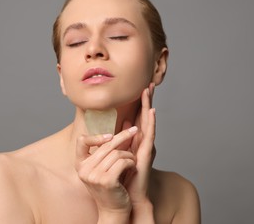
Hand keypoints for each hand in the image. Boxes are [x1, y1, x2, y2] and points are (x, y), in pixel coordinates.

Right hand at [75, 127, 138, 218]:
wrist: (113, 210)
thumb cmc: (110, 186)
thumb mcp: (102, 168)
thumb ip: (105, 151)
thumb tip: (120, 130)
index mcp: (80, 165)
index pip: (81, 141)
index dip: (96, 136)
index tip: (110, 135)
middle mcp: (84, 170)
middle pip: (106, 145)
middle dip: (123, 136)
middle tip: (134, 130)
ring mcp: (94, 176)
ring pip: (116, 153)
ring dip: (129, 154)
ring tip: (133, 159)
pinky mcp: (107, 181)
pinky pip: (122, 162)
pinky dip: (131, 162)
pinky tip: (133, 166)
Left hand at [123, 83, 155, 206]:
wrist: (129, 193)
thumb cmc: (125, 173)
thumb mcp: (123, 150)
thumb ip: (127, 135)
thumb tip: (127, 119)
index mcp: (137, 139)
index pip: (140, 117)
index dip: (141, 103)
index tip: (142, 88)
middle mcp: (143, 140)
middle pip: (146, 115)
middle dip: (147, 99)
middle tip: (150, 83)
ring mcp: (146, 145)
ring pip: (148, 121)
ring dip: (148, 105)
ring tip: (149, 90)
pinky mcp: (146, 152)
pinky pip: (149, 134)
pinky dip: (151, 122)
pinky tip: (151, 111)